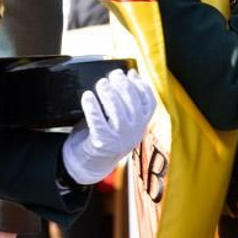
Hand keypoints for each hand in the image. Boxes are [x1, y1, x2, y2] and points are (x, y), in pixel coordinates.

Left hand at [60, 69, 156, 184]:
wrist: (88, 165)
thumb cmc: (103, 135)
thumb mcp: (119, 122)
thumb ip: (124, 104)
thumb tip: (124, 75)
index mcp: (141, 125)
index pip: (149, 103)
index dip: (141, 85)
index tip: (130, 73)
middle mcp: (133, 132)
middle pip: (132, 103)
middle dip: (122, 85)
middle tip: (112, 75)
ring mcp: (119, 139)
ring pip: (117, 110)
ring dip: (108, 93)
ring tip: (101, 83)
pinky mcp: (102, 143)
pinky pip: (97, 121)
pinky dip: (92, 106)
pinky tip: (87, 96)